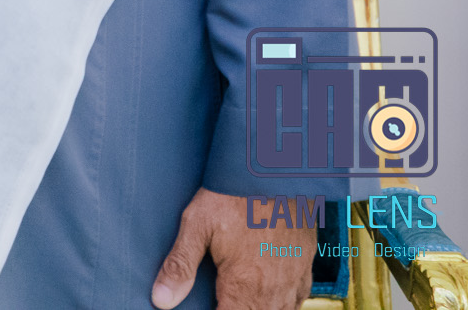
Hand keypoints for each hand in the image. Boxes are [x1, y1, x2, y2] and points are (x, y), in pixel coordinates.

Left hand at [152, 188, 312, 308]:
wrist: (278, 171)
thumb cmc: (235, 195)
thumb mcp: (197, 224)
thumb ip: (180, 266)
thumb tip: (161, 299)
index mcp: (244, 286)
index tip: (206, 307)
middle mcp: (273, 292)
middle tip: (219, 300)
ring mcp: (293, 282)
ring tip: (239, 300)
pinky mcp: (306, 269)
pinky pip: (297, 302)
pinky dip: (282, 306)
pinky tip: (268, 298)